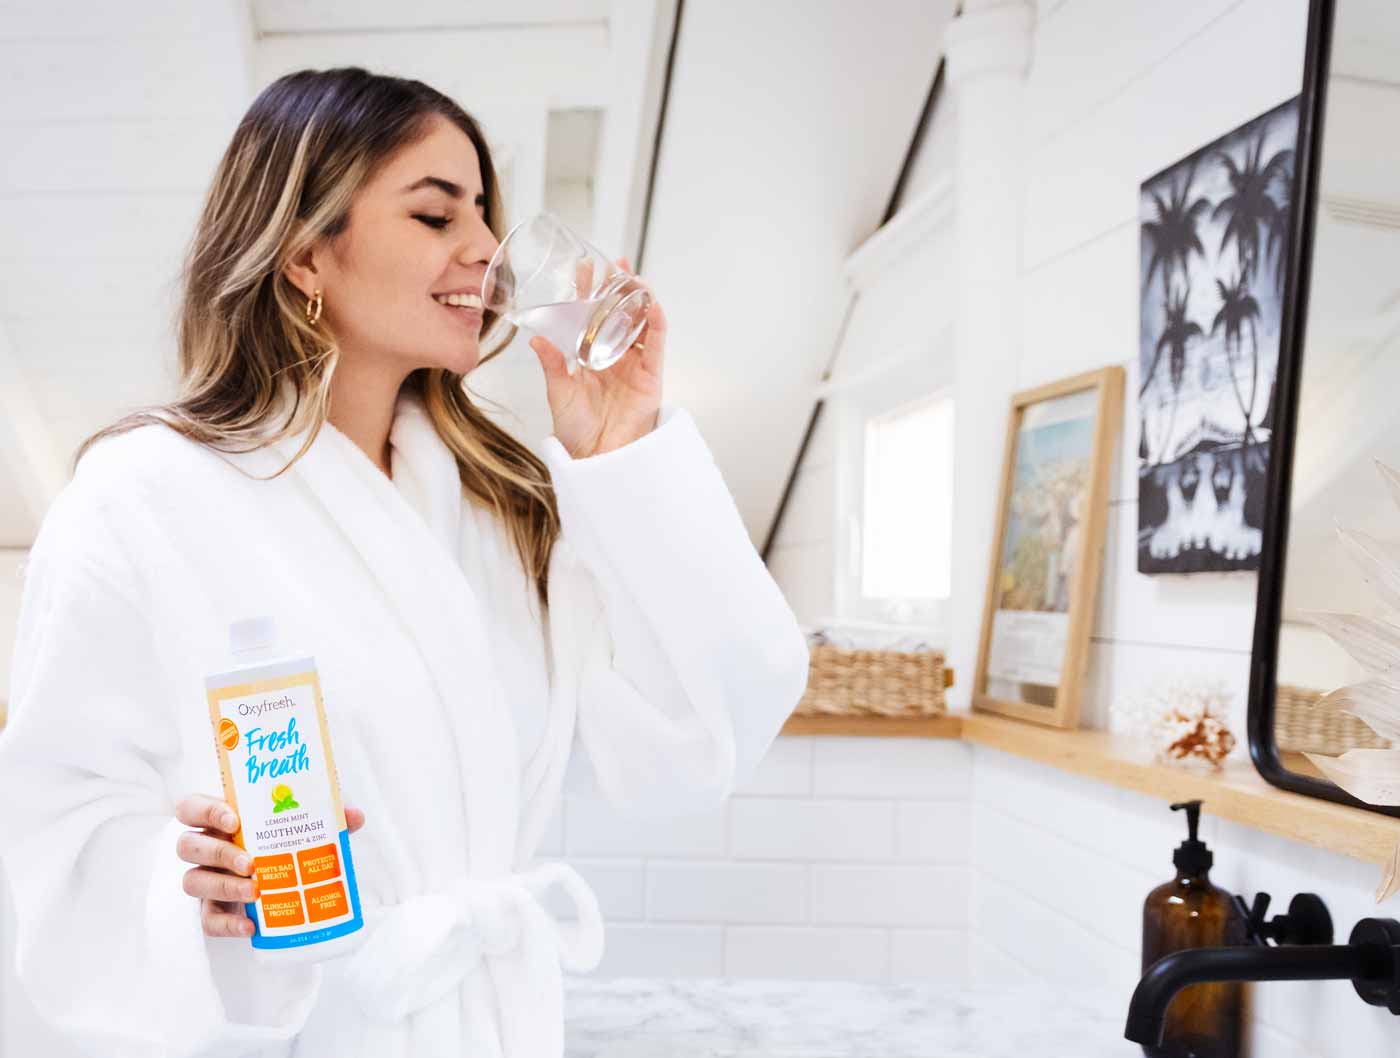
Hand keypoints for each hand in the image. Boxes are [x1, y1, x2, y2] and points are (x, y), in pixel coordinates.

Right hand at [175, 792, 364, 937]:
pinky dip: (227, 925)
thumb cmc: (284, 845)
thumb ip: (327, 818)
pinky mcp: (210, 911)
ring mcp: (205, 881)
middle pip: (187, 846)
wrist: (281, 887)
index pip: (192, 808)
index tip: (234, 820)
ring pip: (192, 882)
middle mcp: (205, 849)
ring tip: (256, 890)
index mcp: (220, 821)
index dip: (206, 811)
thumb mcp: (304, 829)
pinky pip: (207, 920)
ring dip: (223, 886)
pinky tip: (250, 926)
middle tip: (250, 863)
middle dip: (218, 853)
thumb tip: (356, 816)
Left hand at [528, 256, 664, 458]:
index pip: (591, 314)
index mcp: (590, 354)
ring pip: (641, 323)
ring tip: (634, 279)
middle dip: (619, 287)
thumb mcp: (558, 392)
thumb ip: (552, 365)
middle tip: (615, 264)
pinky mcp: (651, 376)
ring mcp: (635, 364)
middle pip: (620, 312)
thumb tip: (535, 340)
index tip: (584, 266)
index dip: (589, 290)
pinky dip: (657, 324)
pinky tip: (653, 306)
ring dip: (641, 299)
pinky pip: (657, 345)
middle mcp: (614, 354)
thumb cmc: (576, 429)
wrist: (596, 457)